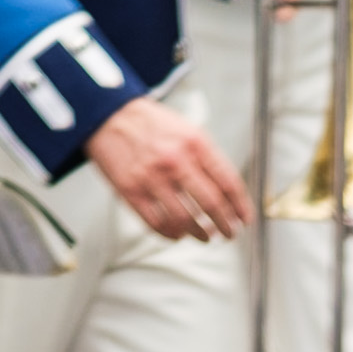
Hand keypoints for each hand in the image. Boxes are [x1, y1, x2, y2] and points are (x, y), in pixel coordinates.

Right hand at [85, 96, 250, 242]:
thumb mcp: (187, 130)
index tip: (244, 220)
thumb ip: (207, 158)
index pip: (228, 182)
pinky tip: (177, 234)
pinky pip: (156, 223)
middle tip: (229, 233)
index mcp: (195, 143)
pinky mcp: (130, 190)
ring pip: (184, 220)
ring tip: (205, 236)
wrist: (108, 115)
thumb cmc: (150, 124)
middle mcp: (175, 160)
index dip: (241, 206)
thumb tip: (228, 192)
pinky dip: (170, 234)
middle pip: (211, 204)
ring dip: (199, 234)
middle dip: (225, 225)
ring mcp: (151, 177)